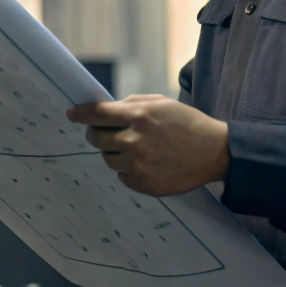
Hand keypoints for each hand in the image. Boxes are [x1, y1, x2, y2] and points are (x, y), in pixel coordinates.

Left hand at [66, 95, 229, 195]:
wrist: (213, 152)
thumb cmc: (187, 123)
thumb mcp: (160, 103)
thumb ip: (131, 104)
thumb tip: (107, 110)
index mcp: (138, 116)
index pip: (97, 114)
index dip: (81, 114)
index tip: (72, 114)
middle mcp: (134, 140)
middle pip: (96, 138)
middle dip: (98, 133)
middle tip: (108, 133)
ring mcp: (137, 164)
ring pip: (107, 158)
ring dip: (115, 152)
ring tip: (137, 148)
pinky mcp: (143, 183)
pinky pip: (121, 175)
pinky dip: (128, 168)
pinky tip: (147, 162)